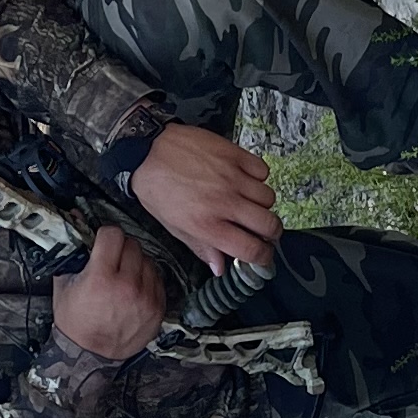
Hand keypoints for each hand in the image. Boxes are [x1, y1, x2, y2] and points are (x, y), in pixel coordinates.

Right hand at [48, 226, 168, 361]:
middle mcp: (127, 286)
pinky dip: (146, 279)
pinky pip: (157, 279)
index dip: (105, 235)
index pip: (113, 234)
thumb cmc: (75, 323)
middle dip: (120, 248)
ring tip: (123, 275)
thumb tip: (76, 226)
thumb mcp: (64, 285)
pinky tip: (134, 288)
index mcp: (101, 278)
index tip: (103, 241)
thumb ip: (72, 255)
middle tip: (112, 259)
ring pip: (147, 259)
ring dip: (135, 263)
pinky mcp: (157, 308)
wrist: (90, 355)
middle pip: (132, 244)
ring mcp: (145, 298)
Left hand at [130, 123, 279, 270]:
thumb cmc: (156, 187)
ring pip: (269, 198)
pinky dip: (259, 177)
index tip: (263, 255)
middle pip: (269, 225)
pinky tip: (245, 179)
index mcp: (208, 225)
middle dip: (271, 233)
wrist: (146, 150)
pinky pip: (263, 171)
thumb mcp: (173, 226)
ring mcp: (232, 177)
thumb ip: (201, 247)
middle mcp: (224, 203)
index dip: (263, 256)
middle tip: (264, 231)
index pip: (251, 249)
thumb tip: (220, 268)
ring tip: (249, 203)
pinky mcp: (234, 155)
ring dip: (263, 205)